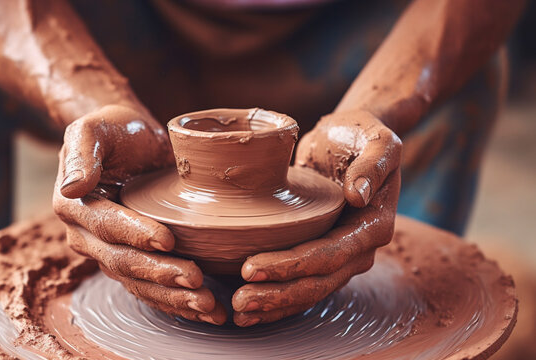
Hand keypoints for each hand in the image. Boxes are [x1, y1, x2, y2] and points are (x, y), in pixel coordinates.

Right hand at [53, 104, 226, 324]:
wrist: (129, 138)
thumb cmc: (114, 129)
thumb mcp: (95, 128)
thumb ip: (82, 152)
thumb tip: (72, 187)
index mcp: (74, 206)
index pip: (106, 226)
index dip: (135, 235)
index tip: (167, 240)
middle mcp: (87, 236)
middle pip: (123, 262)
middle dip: (160, 274)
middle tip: (196, 280)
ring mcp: (108, 252)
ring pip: (138, 282)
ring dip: (172, 296)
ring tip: (208, 305)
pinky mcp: (132, 259)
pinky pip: (150, 286)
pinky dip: (176, 300)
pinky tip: (205, 310)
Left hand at [232, 110, 400, 326]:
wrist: (350, 136)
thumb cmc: (360, 134)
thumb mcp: (377, 138)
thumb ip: (373, 163)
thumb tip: (358, 194)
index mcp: (374, 225)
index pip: (329, 254)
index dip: (291, 265)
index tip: (252, 268)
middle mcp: (359, 248)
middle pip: (317, 281)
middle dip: (277, 294)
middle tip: (239, 300)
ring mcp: (342, 255)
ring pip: (309, 290)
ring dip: (274, 304)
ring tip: (239, 312)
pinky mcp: (322, 253)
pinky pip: (302, 283)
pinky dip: (278, 298)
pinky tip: (252, 309)